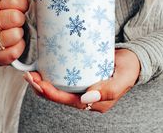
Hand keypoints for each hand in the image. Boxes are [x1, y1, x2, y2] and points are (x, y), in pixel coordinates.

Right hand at [0, 0, 28, 64]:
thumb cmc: (5, 12)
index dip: (22, 3)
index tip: (20, 7)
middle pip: (14, 17)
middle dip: (21, 18)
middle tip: (18, 20)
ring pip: (14, 36)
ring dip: (20, 34)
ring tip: (15, 31)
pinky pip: (12, 53)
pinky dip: (18, 48)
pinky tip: (15, 43)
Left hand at [24, 48, 139, 112]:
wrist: (133, 60)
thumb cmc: (129, 69)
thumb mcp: (122, 79)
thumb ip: (108, 91)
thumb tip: (86, 99)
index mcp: (95, 102)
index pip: (69, 101)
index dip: (52, 94)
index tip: (40, 83)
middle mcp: (86, 98)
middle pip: (60, 97)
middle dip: (42, 88)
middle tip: (29, 76)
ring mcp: (83, 87)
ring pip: (59, 89)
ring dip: (43, 83)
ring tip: (30, 73)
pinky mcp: (81, 77)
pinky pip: (63, 80)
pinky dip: (51, 75)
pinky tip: (43, 68)